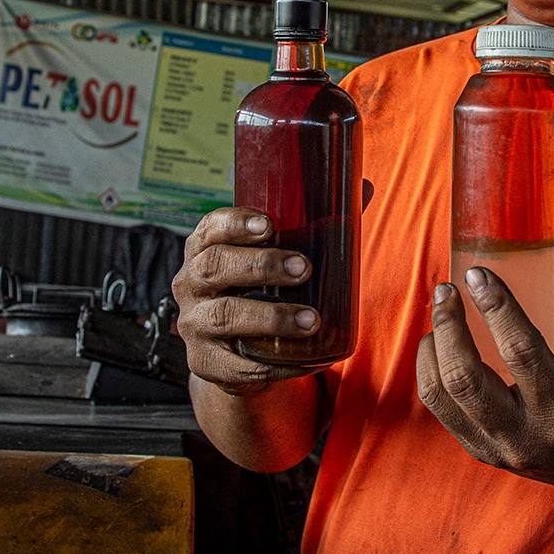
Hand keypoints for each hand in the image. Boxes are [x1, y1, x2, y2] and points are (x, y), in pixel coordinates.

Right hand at [172, 207, 320, 395]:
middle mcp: (190, 283)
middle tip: (302, 268)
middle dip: (260, 266)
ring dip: (270, 316)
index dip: (236, 224)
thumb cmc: (265, 290)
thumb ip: (315, 225)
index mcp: (205, 248)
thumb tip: (364, 187)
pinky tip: (304, 359)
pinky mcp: (205, 363)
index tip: (269, 225)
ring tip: (311, 319)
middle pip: (213, 267)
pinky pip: (235, 365)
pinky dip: (273, 364)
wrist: (241, 352)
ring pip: (223, 316)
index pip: (210, 227)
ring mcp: (194, 325)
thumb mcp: (278, 256)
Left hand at [415, 220, 553, 496]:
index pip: (522, 353)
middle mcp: (527, 436)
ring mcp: (498, 449)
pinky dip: (431, 370)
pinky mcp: (480, 451)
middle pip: (467, 380)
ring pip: (443, 394)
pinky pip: (439, 408)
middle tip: (445, 289)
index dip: (496, 309)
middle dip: (449, 327)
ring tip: (441, 312)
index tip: (476, 273)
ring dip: (434, 346)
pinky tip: (439, 344)